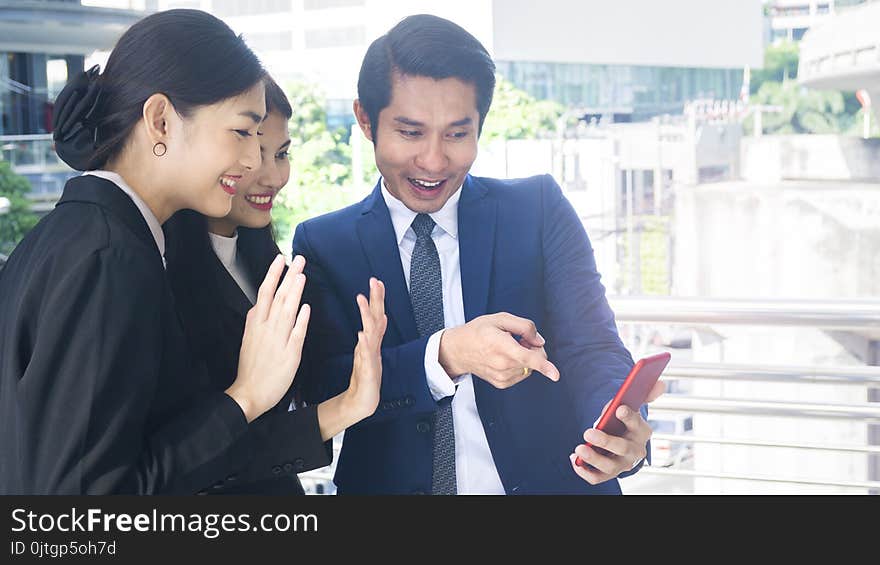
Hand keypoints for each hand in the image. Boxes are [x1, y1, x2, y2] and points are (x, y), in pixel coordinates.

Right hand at [226, 254, 310, 421]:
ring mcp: (277, 341)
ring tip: (302, 275)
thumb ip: (257, 320)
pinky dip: (301, 321)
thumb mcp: (250, 338)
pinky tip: (306, 308)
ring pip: (286, 311)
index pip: (265, 292)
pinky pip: (296, 334)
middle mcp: (265, 329)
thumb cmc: (251, 367)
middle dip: (288, 276)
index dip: (273, 274)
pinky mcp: (289, 355)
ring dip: (295, 292)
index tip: (281, 258)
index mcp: (255, 323)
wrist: (249, 393)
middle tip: (298, 259)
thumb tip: (261, 304)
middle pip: (278, 297)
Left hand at [344, 277, 387, 420]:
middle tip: (375, 282)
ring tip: (363, 300)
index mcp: (371, 342)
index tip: (376, 281)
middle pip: (377, 319)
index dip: (377, 299)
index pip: (376, 316)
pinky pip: (366, 357)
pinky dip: (365, 346)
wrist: (361, 403)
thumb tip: (379, 317)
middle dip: (377, 300)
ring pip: (371, 334)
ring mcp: (372, 359)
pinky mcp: (368, 372)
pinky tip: (363, 335)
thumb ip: (373, 335)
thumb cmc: (363, 379)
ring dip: (368, 316)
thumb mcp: (366, 352)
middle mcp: (373, 348)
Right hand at [438, 312, 559, 388]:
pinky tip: (505, 357)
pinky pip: (521, 374)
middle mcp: (502, 364)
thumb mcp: (500, 318)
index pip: (527, 357)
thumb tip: (539, 341)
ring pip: (529, 367)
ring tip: (507, 348)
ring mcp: (502, 376)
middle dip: (534, 348)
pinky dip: (519, 365)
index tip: (555, 375)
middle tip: (518, 339)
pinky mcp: (502, 383)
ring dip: (525, 357)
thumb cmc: (478, 332)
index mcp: (501, 346)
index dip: (544, 366)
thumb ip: (524, 326)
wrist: (458, 351)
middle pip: (534, 360)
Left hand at [568, 380, 665, 483]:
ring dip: (593, 459)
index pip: (637, 424)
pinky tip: (574, 460)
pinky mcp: (609, 474)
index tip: (619, 409)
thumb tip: (660, 383)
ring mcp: (622, 464)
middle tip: (588, 432)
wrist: (623, 443)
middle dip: (605, 441)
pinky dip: (585, 471)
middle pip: (623, 448)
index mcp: (642, 431)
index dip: (629, 417)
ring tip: (579, 449)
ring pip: (610, 467)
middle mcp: (635, 451)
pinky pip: (597, 478)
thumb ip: (645, 394)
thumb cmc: (625, 423)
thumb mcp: (634, 406)